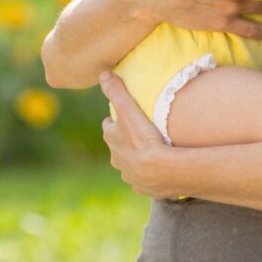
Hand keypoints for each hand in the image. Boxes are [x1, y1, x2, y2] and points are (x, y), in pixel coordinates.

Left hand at [99, 71, 174, 197]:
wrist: (159, 170)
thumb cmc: (142, 138)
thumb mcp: (128, 110)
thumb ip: (116, 91)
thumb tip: (103, 74)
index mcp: (112, 141)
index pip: (109, 127)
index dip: (115, 121)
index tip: (124, 116)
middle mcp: (116, 160)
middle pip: (118, 147)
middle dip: (124, 141)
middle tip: (138, 133)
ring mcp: (130, 176)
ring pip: (129, 164)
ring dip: (136, 159)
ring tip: (150, 152)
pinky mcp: (144, 188)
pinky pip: (144, 180)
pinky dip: (148, 174)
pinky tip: (159, 170)